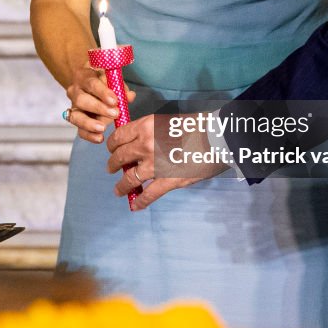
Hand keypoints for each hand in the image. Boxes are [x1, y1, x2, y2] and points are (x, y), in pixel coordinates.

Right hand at [65, 63, 134, 143]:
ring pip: (76, 116)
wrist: (91, 83)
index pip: (91, 83)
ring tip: (103, 128)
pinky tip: (99, 138)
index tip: (114, 100)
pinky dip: (89, 135)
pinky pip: (79, 130)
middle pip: (81, 100)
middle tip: (115, 113)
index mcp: (83, 76)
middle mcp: (75, 91)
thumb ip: (120, 87)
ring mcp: (74, 106)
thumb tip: (130, 96)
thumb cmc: (104, 79)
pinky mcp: (77, 120)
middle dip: (98, 108)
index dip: (102, 92)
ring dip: (89, 123)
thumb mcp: (113, 78)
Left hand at [106, 114, 225, 209]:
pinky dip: (141, 202)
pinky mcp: (168, 181)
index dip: (112, 145)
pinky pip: (149, 194)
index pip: (119, 136)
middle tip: (111, 168)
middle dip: (113, 164)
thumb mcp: (167, 121)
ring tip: (118, 190)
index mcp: (145, 126)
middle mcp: (145, 145)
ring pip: (130, 178)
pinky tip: (135, 206)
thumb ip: (151, 132)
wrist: (217, 136)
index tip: (112, 149)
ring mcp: (155, 165)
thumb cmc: (196, 125)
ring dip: (122, 186)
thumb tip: (141, 142)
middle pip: (120, 157)